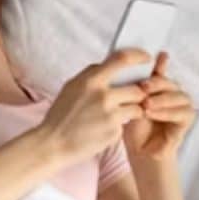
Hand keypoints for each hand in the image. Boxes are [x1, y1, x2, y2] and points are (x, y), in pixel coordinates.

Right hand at [38, 49, 149, 167]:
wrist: (52, 143)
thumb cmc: (60, 115)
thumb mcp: (71, 88)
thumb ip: (91, 76)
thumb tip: (108, 65)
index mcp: (90, 81)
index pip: (122, 59)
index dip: (139, 56)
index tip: (146, 59)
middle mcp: (103, 96)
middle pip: (138, 88)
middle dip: (138, 94)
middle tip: (132, 97)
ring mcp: (110, 115)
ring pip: (137, 107)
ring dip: (133, 110)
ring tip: (119, 114)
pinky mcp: (114, 132)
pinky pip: (126, 124)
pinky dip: (119, 125)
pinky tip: (103, 128)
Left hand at [123, 52, 194, 161]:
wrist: (140, 151)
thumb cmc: (133, 126)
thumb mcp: (129, 104)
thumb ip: (131, 87)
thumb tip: (122, 66)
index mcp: (159, 87)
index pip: (160, 71)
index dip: (160, 63)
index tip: (159, 55)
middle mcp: (173, 93)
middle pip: (170, 82)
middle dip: (157, 82)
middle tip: (143, 86)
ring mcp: (182, 105)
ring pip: (178, 95)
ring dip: (161, 98)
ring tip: (146, 104)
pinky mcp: (186, 120)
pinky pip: (182, 112)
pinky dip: (166, 112)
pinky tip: (152, 113)